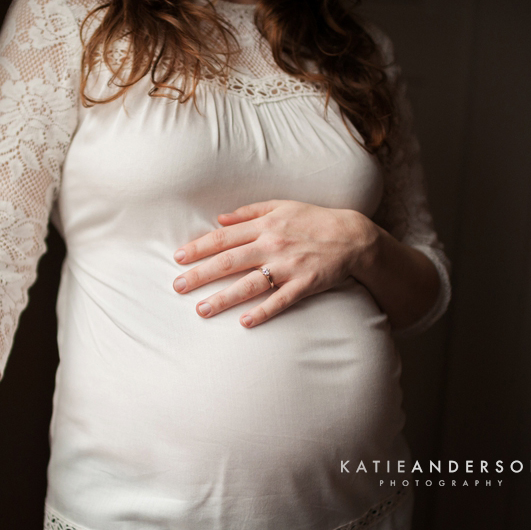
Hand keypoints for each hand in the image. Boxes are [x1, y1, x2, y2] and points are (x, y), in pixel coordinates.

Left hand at [172, 200, 375, 326]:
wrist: (353, 236)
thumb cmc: (313, 220)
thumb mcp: (281, 206)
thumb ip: (248, 212)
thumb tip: (218, 219)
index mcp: (264, 225)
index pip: (223, 238)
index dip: (198, 248)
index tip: (178, 258)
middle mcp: (273, 245)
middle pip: (229, 262)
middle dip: (200, 275)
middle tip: (177, 287)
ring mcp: (289, 266)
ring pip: (249, 284)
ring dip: (223, 299)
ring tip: (201, 310)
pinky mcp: (304, 284)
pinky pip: (280, 301)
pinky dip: (263, 312)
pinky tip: (244, 323)